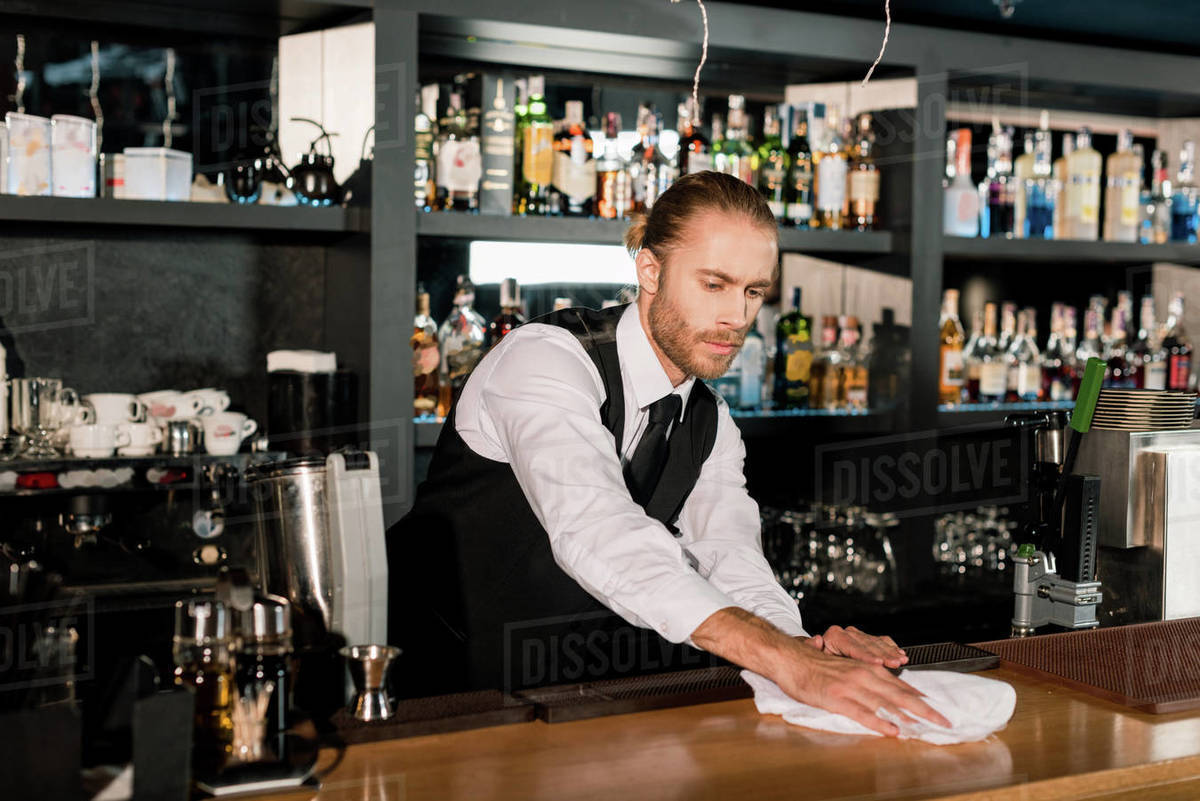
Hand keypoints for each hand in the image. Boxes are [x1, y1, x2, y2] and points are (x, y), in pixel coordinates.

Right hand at [775, 637, 950, 736]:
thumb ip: (866, 677)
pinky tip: (892, 731)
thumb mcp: (846, 667)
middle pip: (899, 694)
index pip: (899, 685)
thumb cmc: (815, 664)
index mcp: (866, 669)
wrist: (790, 658)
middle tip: (943, 721)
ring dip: (908, 717)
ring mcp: (850, 687)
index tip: (937, 709)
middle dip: (924, 709)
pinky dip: (879, 723)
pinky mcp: (836, 698)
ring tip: (925, 728)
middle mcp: (863, 675)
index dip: (920, 698)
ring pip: (885, 703)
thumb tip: (887, 689)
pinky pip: (861, 713)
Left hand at [805, 625, 907, 668]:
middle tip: (895, 663)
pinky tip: (900, 653)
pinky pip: (882, 641)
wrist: (820, 662)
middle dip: (883, 654)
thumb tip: (816, 640)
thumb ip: (813, 649)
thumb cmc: (818, 664)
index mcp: (834, 636)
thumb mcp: (813, 658)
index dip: (866, 656)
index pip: (853, 646)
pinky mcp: (868, 640)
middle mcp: (847, 633)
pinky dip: (892, 648)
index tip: (877, 664)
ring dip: (890, 652)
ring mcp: (859, 636)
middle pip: (868, 644)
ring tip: (901, 660)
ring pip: (877, 643)